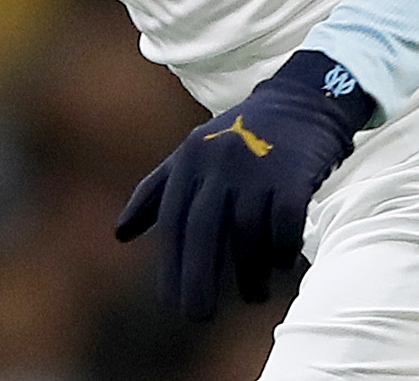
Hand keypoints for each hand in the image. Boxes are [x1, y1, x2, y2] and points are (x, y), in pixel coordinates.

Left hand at [114, 50, 371, 318]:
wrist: (299, 102)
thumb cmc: (239, 137)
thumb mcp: (191, 154)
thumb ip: (155, 192)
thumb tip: (118, 233)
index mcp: (190, 159)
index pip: (174, 221)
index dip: (171, 265)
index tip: (171, 303)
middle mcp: (219, 162)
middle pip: (204, 230)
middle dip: (198, 278)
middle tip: (198, 316)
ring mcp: (257, 167)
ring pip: (247, 233)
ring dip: (250, 273)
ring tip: (254, 296)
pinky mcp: (294, 174)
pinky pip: (285, 224)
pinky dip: (282, 249)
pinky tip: (283, 265)